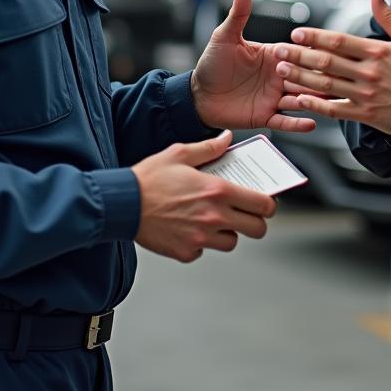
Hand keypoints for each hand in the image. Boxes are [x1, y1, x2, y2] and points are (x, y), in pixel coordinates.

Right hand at [131, 130, 276, 261]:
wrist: (122, 204)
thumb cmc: (149, 179)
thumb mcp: (180, 153)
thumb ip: (209, 148)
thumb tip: (227, 139)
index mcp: (217, 191)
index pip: (262, 204)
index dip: (268, 204)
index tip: (264, 202)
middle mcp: (213, 216)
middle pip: (256, 229)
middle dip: (255, 222)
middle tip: (246, 214)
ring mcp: (201, 237)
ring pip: (232, 242)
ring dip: (228, 232)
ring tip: (213, 219)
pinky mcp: (186, 252)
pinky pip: (204, 251)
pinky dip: (201, 243)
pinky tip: (189, 228)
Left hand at [191, 0, 315, 133]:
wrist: (198, 94)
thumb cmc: (211, 63)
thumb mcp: (224, 37)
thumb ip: (238, 15)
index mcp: (272, 55)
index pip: (298, 53)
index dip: (311, 53)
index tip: (326, 52)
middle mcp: (278, 76)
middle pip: (305, 77)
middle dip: (318, 78)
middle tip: (335, 79)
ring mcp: (273, 97)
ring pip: (300, 99)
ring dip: (313, 100)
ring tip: (327, 100)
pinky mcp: (266, 116)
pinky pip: (285, 122)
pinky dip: (298, 124)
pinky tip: (311, 123)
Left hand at [273, 0, 390, 136]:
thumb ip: (388, 16)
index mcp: (377, 52)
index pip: (339, 41)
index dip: (314, 37)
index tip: (297, 33)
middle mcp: (369, 73)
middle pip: (326, 62)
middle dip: (299, 56)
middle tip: (279, 51)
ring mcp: (365, 95)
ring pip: (326, 85)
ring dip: (300, 78)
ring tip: (282, 72)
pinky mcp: (366, 115)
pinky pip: (335, 110)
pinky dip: (316, 104)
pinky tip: (300, 99)